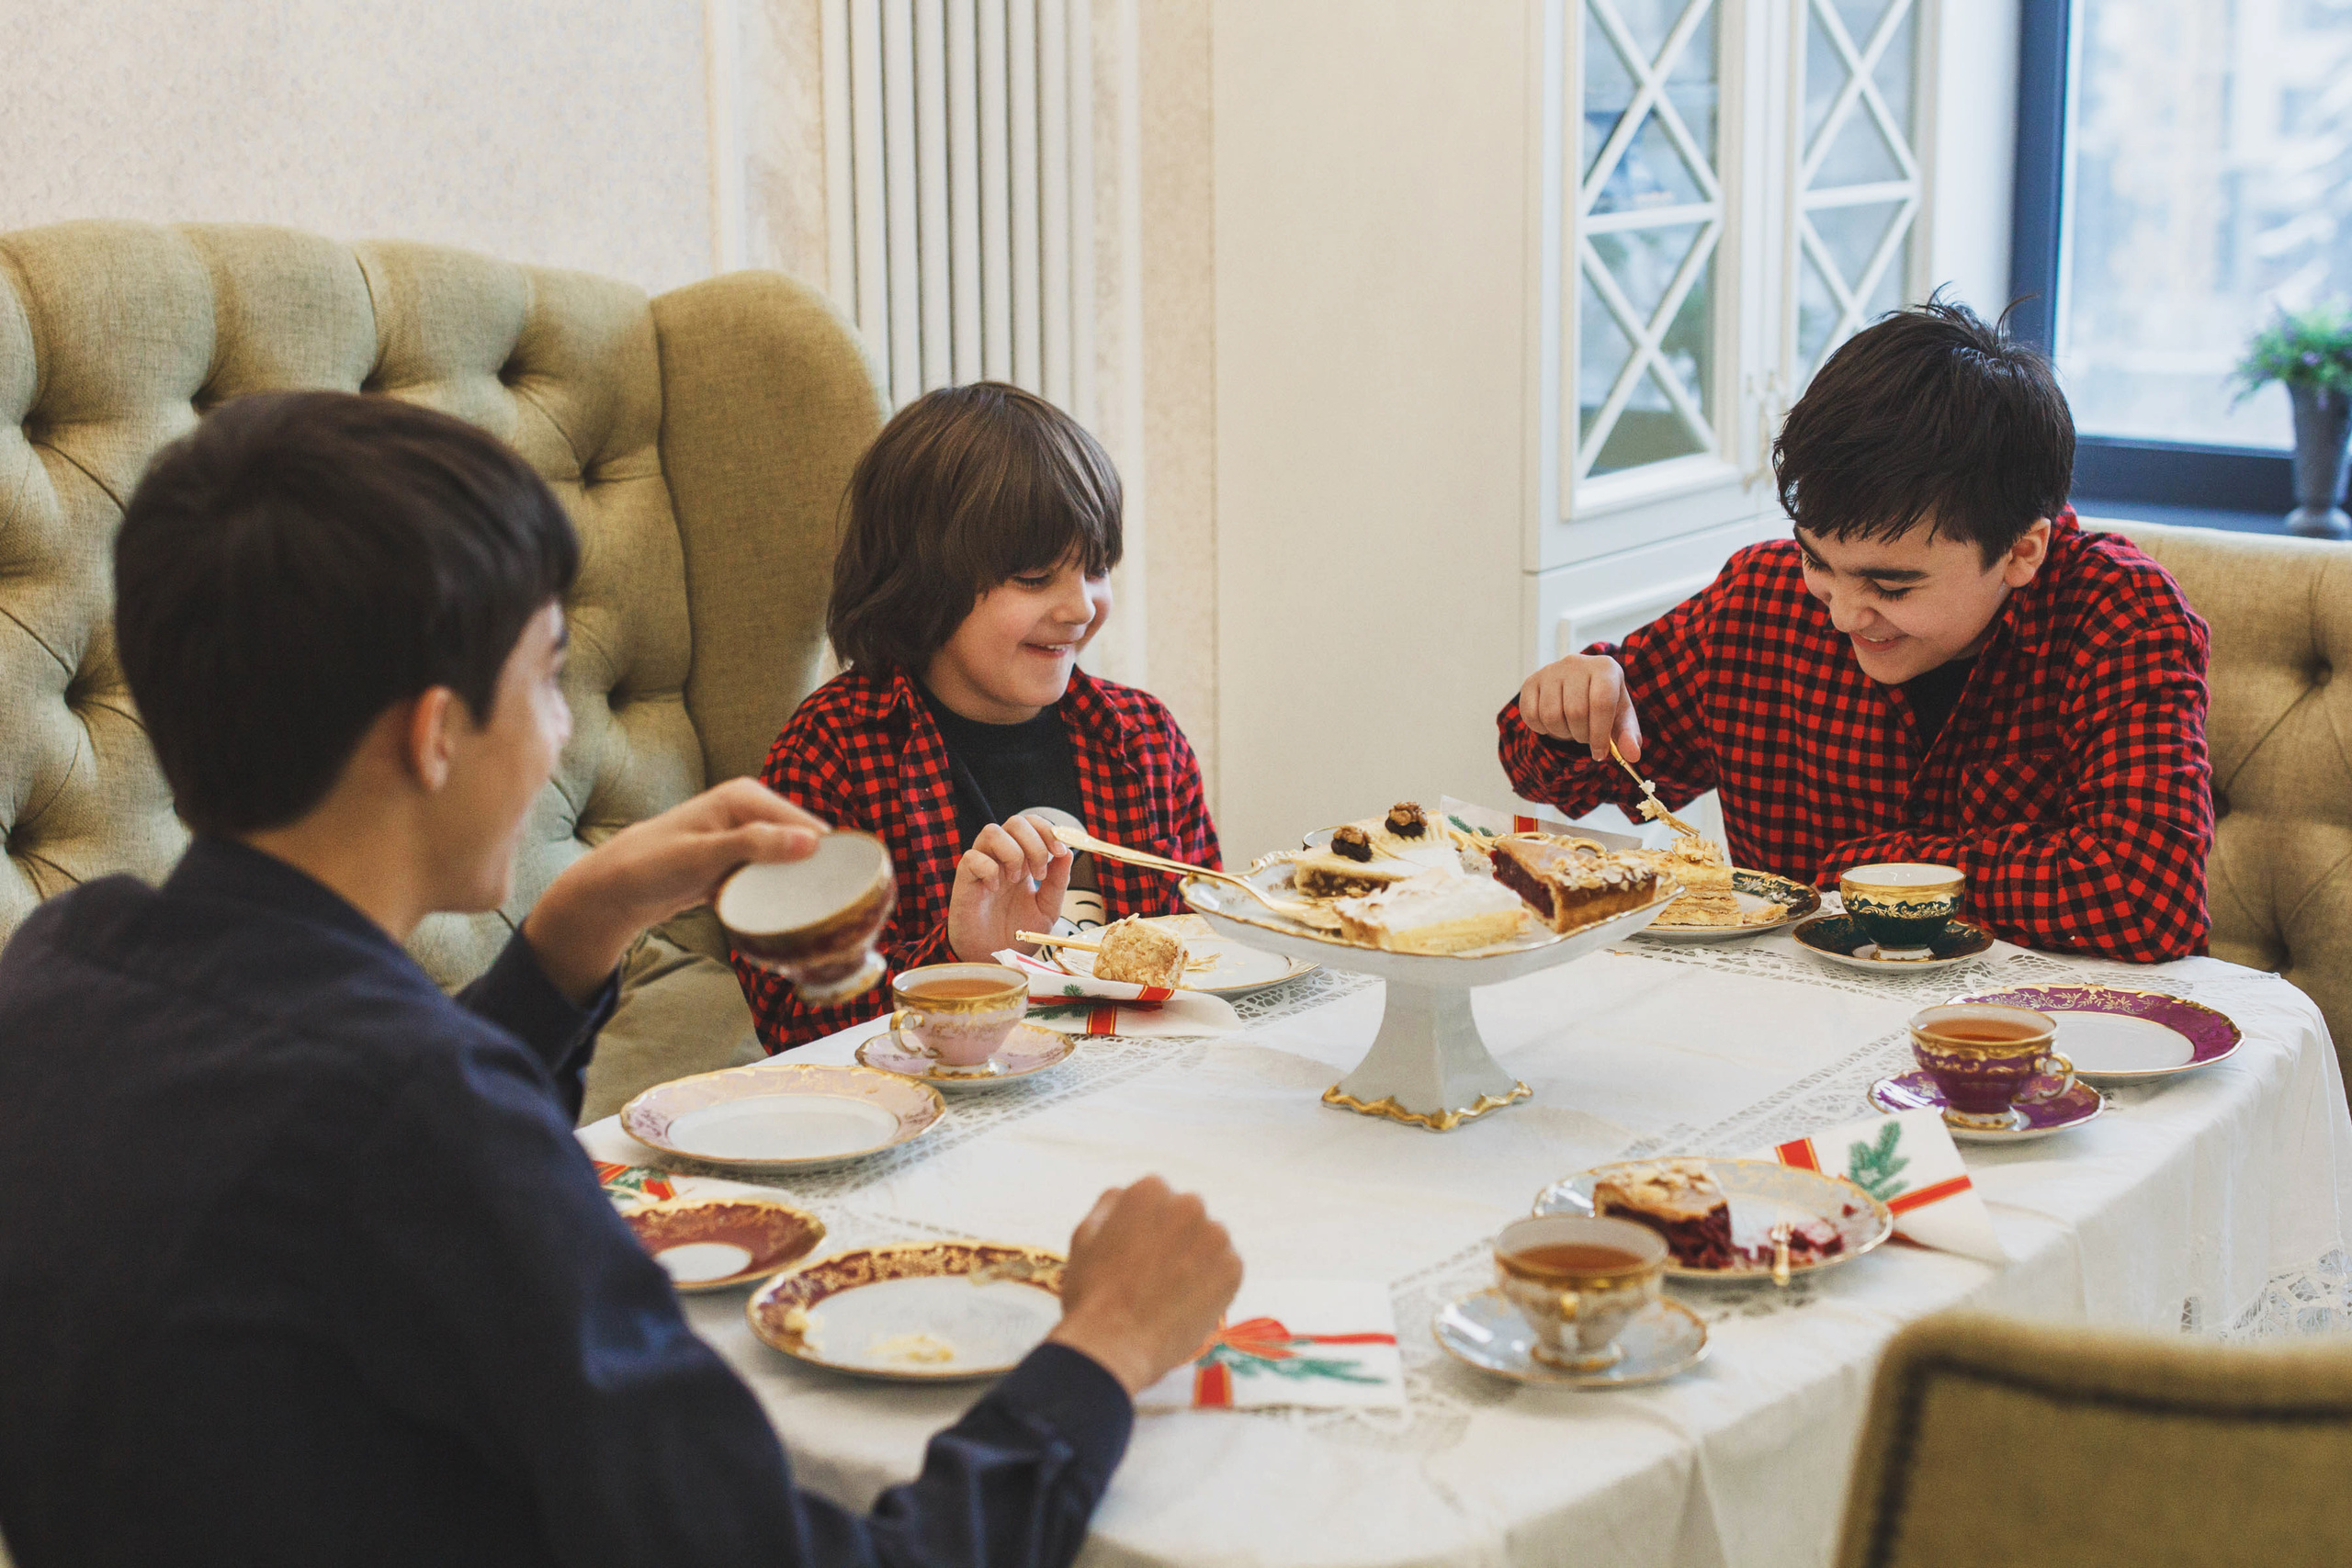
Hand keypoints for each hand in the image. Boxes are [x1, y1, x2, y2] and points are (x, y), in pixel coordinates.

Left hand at [523, 778, 827, 1002]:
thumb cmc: (649, 865)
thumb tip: (810, 843)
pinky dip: (775, 895)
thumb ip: (754, 845)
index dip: (831, 854)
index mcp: (745, 797)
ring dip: (796, 887)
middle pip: (801, 843)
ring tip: (810, 915)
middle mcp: (749, 811)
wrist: (613, 890)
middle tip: (831, 909)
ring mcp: (744, 837)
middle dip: (816, 873)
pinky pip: (769, 878)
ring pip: (788, 863)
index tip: (850, 889)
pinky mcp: (737, 861)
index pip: (806, 823)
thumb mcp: (703, 856)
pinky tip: (779, 914)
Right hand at [946, 812, 1074, 961]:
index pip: (1033, 825)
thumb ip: (1059, 882)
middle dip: (1034, 843)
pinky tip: (994, 888)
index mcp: (1023, 860)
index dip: (1048, 830)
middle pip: (1015, 821)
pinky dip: (988, 869)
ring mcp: (982, 866)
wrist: (992, 959)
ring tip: (1016, 880)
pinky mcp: (964, 879)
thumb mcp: (1047, 909)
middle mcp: (1001, 858)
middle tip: (1039, 873)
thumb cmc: (1016, 933)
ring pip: (991, 831)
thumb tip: (1067, 853)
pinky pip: (972, 857)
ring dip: (1012, 853)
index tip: (1060, 851)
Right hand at [1047, 1176, 1243, 1395]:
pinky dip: (1212, 1285)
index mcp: (1151, 1190)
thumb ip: (1110, 1205)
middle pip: (1187, 1217)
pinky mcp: (1232, 1269)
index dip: (1146, 1229)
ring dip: (1196, 1260)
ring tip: (1170, 1293)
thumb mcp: (1085, 1235)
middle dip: (1175, 1239)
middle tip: (1154, 1276)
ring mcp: (1214, 1236)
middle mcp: (1188, 1204)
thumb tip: (1125, 1194)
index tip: (1138, 1254)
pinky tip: (1186, 1303)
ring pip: (1209, 1242)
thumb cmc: (1092, 1292)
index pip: (1157, 1199)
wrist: (1114, 1344)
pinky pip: (1225, 1270)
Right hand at [1518, 653, 1641, 761]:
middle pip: (1575, 712)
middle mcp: (1576, 663)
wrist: (1579, 687)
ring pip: (1551, 716)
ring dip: (1562, 734)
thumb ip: (1628, 736)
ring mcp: (1550, 670)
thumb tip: (1632, 756)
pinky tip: (1553, 724)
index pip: (1602, 703)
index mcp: (1605, 668)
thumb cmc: (1604, 704)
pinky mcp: (1531, 681)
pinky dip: (1542, 729)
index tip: (1600, 753)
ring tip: (1571, 728)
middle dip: (1581, 735)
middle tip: (1585, 736)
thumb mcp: (1620, 718)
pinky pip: (1531, 715)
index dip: (1600, 734)